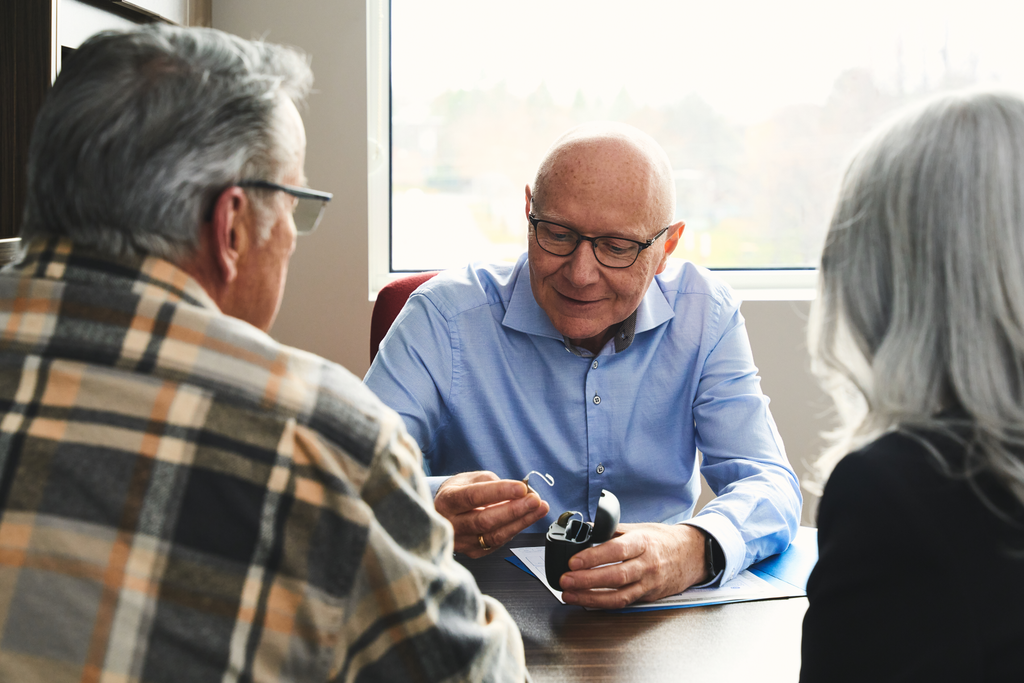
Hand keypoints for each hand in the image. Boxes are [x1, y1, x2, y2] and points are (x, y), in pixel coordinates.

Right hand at [435, 471, 550, 557]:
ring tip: (539, 509)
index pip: (473, 496)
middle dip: (514, 510)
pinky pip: (498, 543)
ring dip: (521, 522)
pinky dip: (514, 530)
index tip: (521, 488)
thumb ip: (492, 483)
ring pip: (494, 536)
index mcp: (447, 501)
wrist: (444, 513)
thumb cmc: (459, 492)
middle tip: (535, 500)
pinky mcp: (473, 552)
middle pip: (484, 521)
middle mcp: (450, 524)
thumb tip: (521, 491)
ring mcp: (461, 542)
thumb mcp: (470, 479)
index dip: (499, 492)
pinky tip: (526, 519)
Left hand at [557, 523, 707, 608]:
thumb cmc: (662, 540)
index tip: (573, 561)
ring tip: (569, 595)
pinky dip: (603, 603)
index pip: (616, 550)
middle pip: (615, 576)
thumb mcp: (639, 528)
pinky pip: (623, 603)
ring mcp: (649, 583)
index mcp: (643, 542)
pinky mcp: (647, 597)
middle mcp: (647, 564)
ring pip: (618, 595)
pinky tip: (586, 600)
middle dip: (586, 580)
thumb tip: (585, 531)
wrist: (691, 555)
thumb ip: (613, 531)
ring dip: (590, 597)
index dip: (593, 557)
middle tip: (565, 580)